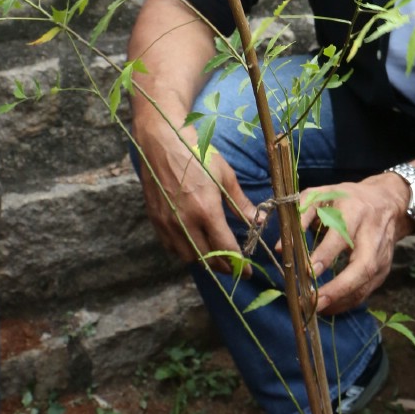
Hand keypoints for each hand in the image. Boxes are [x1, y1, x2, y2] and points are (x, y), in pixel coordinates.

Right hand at [134, 118, 254, 273]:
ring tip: (217, 256)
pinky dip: (185, 252)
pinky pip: (171, 247)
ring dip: (204, 261)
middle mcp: (185, 222)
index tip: (247, 272)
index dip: (239, 264)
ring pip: (187, 257)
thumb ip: (241, 203)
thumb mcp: (225, 176)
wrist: (161, 142)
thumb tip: (259, 221)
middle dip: (223, 267)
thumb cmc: (196, 154)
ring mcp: (168, 223)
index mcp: (206, 210)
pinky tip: (195, 245)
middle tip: (234, 267)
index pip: (225, 248)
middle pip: (207, 259)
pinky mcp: (155, 220)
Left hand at [299, 173, 412, 314]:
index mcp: (355, 212)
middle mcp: (372, 235)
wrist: (387, 201)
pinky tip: (330, 307)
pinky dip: (348, 302)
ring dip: (342, 300)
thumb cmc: (346, 199)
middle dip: (339, 288)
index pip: (341, 237)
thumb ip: (300, 217)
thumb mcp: (321, 196)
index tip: (307, 272)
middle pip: (362, 267)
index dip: (325, 255)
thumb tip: (280, 247)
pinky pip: (367, 290)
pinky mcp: (385, 268)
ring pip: (366, 283)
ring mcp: (382, 254)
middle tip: (314, 302)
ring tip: (317, 309)